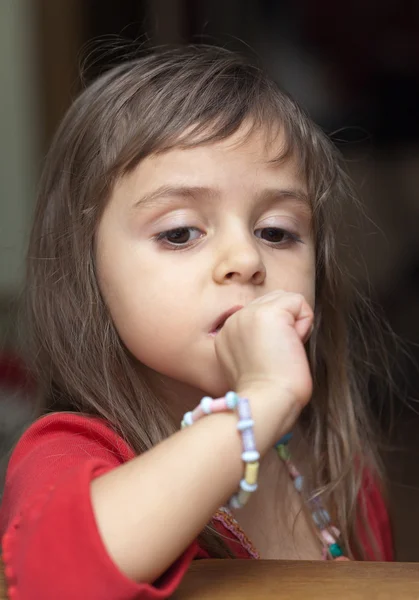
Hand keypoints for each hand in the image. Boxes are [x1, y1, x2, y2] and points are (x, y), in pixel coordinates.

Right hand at [214, 290, 313, 451]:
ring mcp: (249, 314)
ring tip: (285, 350)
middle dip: (286, 324)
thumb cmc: (266, 395)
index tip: (270, 360)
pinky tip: (292, 346)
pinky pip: (299, 302)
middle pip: (274, 300)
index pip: (260, 312)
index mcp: (226, 333)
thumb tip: (284, 332)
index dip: (275, 333)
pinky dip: (304, 324)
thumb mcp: (251, 363)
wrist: (266, 403)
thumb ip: (257, 342)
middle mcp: (234, 319)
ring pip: (286, 299)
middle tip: (280, 355)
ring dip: (295, 323)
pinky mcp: (268, 313)